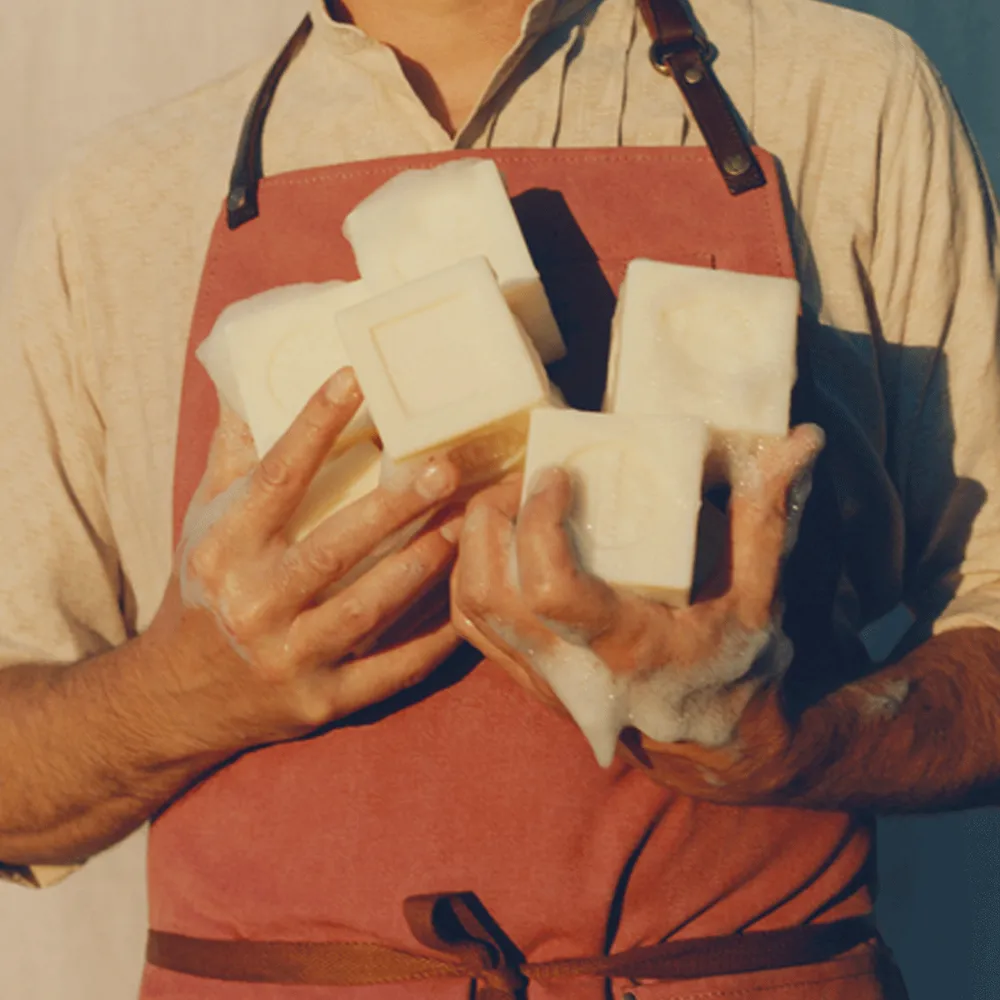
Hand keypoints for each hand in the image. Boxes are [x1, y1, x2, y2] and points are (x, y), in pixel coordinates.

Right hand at [147, 369, 463, 750]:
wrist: (178, 696)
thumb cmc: (204, 589)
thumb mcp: (204, 519)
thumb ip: (234, 454)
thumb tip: (247, 378)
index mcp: (224, 549)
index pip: (275, 479)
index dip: (314, 426)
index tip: (356, 380)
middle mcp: (252, 604)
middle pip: (331, 549)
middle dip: (392, 508)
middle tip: (445, 468)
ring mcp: (288, 657)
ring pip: (367, 608)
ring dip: (422, 566)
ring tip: (466, 525)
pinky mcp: (320, 700)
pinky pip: (388, 671)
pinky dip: (431, 642)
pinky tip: (466, 604)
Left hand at [451, 424, 823, 781]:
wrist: (716, 749)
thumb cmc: (741, 672)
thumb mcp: (764, 598)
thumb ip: (768, 519)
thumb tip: (800, 440)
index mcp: (630, 648)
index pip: (554, 591)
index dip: (540, 524)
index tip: (557, 475)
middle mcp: (574, 669)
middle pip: (493, 593)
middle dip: (492, 520)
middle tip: (525, 477)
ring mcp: (543, 679)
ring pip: (472, 607)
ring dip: (474, 544)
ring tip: (509, 500)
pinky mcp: (529, 679)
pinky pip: (473, 626)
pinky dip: (470, 575)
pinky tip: (497, 541)